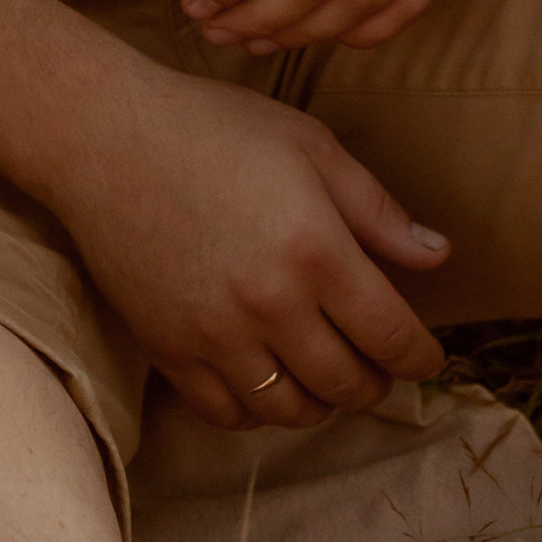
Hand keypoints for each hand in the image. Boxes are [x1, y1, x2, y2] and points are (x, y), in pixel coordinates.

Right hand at [39, 58, 448, 429]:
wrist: (104, 136)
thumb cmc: (212, 128)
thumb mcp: (309, 147)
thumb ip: (377, 210)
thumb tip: (437, 257)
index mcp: (317, 251)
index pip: (392, 338)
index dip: (421, 357)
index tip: (425, 356)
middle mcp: (271, 305)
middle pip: (348, 384)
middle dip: (376, 381)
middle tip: (377, 363)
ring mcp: (217, 335)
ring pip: (292, 410)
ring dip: (322, 402)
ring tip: (326, 375)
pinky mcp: (170, 351)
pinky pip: (228, 413)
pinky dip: (258, 411)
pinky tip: (267, 381)